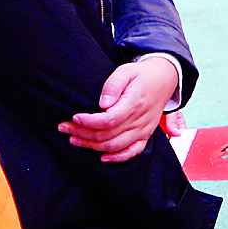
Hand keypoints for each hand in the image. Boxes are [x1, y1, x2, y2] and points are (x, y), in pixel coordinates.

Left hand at [61, 57, 182, 162]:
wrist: (164, 79)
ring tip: (74, 139)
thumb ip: (113, 85)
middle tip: (64, 128)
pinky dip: (117, 157)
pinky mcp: (145, 135)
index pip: (109, 120)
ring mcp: (143, 130)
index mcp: (134, 103)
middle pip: (107, 135)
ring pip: (115, 145)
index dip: (89, 122)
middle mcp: (139, 120)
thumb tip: (103, 103)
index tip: (74, 117)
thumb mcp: (125, 71)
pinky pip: (132, 152)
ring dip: (92, 146)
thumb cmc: (142, 75)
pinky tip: (102, 157)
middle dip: (82, 133)